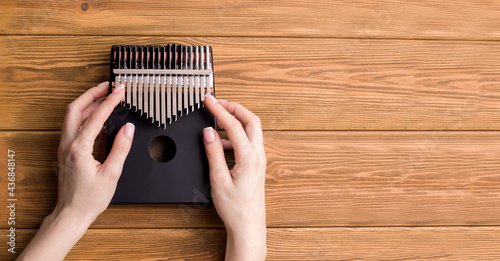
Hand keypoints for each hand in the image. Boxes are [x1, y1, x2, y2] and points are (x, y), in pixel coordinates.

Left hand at [55, 81, 133, 222]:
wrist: (72, 213)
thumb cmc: (90, 198)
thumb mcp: (111, 174)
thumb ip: (120, 148)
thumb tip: (127, 128)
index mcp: (79, 148)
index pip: (96, 117)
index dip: (110, 101)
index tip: (120, 90)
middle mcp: (68, 144)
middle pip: (75, 108)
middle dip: (92, 94)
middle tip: (108, 85)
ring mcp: (64, 147)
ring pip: (72, 116)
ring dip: (88, 103)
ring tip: (105, 97)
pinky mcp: (66, 151)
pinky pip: (73, 126)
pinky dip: (85, 116)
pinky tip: (99, 119)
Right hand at [203, 93, 266, 260]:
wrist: (248, 226)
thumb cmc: (235, 208)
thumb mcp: (218, 179)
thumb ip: (214, 153)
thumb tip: (209, 132)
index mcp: (249, 157)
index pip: (233, 125)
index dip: (219, 109)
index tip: (209, 100)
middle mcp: (258, 155)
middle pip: (251, 120)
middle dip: (234, 107)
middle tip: (217, 103)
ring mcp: (260, 159)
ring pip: (251, 130)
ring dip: (235, 121)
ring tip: (216, 120)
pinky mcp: (257, 164)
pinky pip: (248, 142)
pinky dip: (236, 136)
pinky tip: (221, 143)